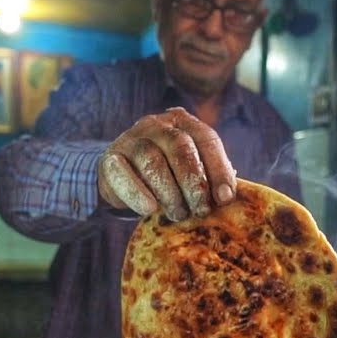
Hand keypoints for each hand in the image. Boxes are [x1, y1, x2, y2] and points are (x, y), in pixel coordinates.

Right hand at [97, 107, 236, 221]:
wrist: (122, 175)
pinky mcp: (110, 158)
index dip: (219, 169)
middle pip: (180, 148)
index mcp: (184, 123)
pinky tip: (149, 209)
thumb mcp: (191, 170)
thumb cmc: (168, 174)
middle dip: (194, 184)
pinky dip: (138, 194)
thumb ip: (209, 176)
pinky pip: (123, 174)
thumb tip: (226, 196)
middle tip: (200, 211)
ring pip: (152, 162)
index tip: (225, 198)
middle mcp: (157, 125)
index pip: (207, 139)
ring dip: (169, 193)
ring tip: (178, 214)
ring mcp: (131, 138)